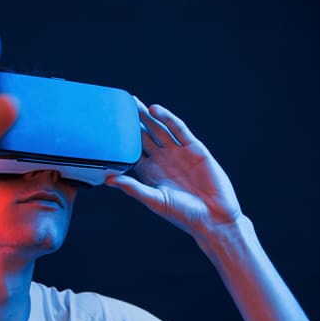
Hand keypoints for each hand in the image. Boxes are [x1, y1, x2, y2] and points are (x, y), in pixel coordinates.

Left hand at [106, 98, 240, 238]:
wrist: (213, 217)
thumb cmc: (182, 214)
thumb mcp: (154, 200)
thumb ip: (132, 188)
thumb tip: (108, 179)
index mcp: (150, 173)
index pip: (131, 151)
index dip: (120, 140)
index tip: (106, 128)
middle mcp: (162, 160)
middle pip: (144, 136)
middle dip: (132, 122)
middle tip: (118, 106)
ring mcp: (178, 153)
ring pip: (160, 129)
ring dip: (147, 116)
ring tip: (134, 103)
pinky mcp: (194, 148)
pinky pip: (179, 130)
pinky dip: (168, 118)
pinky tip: (155, 110)